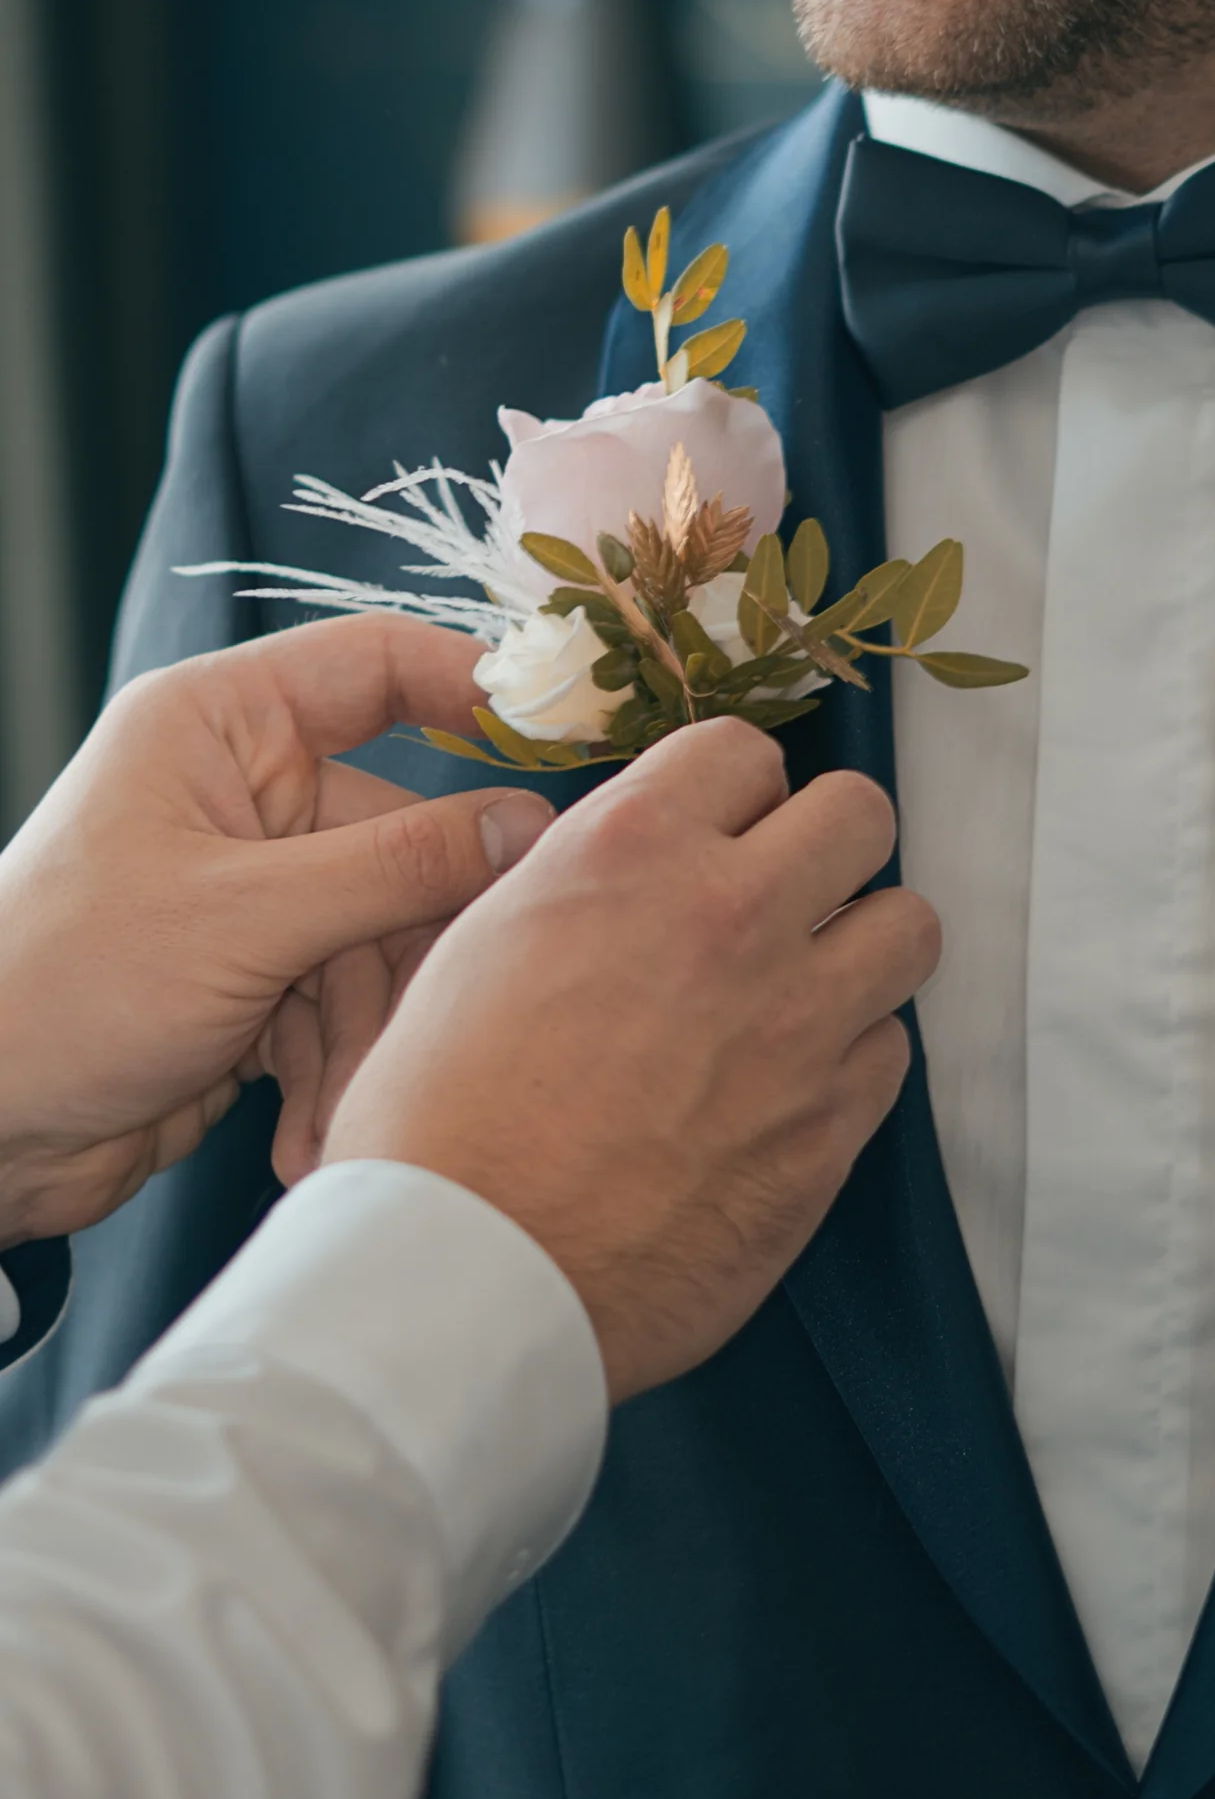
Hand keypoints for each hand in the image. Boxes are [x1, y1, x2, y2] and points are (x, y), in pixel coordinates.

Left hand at [0, 619, 551, 1245]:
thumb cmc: (63, 989)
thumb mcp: (247, 919)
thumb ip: (400, 867)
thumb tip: (534, 824)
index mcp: (220, 725)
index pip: (376, 664)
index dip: (474, 689)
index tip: (567, 737)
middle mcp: (244, 790)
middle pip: (404, 829)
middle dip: (409, 942)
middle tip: (448, 1010)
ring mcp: (252, 884)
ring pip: (382, 931)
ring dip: (367, 1029)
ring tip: (334, 1108)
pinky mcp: (255, 972)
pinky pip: (344, 999)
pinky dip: (332, 1068)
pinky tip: (300, 1134)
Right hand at [325, 720, 938, 1401]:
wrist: (460, 1280)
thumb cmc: (436, 1123)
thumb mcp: (479, 944)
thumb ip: (584, 878)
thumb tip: (639, 857)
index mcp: (628, 850)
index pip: (743, 747)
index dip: (734, 791)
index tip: (724, 829)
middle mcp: (727, 916)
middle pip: (860, 814)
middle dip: (826, 846)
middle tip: (786, 895)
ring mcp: (794, 1022)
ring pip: (908, 926)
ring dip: (862, 947)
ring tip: (808, 987)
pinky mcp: (828, 1127)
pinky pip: (890, 1051)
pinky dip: (852, 1060)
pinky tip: (792, 1087)